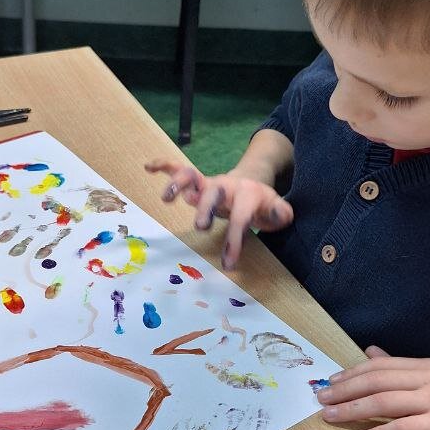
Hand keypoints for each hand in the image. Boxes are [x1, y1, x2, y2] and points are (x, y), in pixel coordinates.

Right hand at [145, 159, 292, 270]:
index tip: (228, 264)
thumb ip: (280, 214)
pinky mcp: (197, 181)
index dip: (234, 240)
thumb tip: (274, 215)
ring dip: (178, 184)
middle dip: (206, 208)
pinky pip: (178, 168)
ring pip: (192, 175)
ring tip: (166, 198)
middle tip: (200, 227)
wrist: (253, 186)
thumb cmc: (262, 206)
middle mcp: (225, 186)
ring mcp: (209, 182)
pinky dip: (164, 166)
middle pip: (214, 193)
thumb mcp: (278, 212)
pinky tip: (149, 167)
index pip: (240, 217)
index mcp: (248, 194)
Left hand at [315, 345, 429, 429]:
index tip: (329, 384)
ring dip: (353, 410)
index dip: (352, 374)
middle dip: (346, 391)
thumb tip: (369, 350)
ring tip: (331, 417)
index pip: (380, 367)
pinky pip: (401, 427)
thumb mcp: (419, 388)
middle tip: (322, 400)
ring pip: (385, 402)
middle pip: (378, 382)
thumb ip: (396, 371)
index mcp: (424, 366)